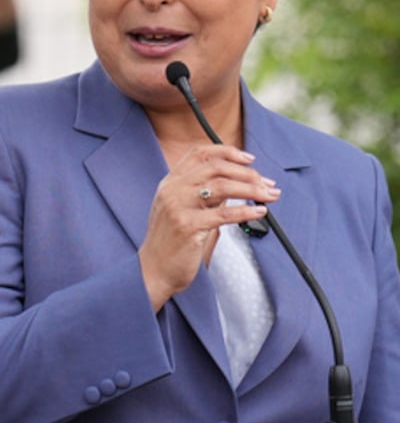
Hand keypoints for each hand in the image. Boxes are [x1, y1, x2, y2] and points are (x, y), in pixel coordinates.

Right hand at [138, 145, 278, 310]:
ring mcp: (178, 206)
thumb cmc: (171, 243)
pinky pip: (224, 213)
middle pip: (215, 168)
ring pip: (222, 186)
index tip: (249, 159)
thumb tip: (236, 187)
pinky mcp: (187, 226)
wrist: (153, 270)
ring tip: (269, 196)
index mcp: (170, 183)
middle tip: (267, 183)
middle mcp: (172, 190)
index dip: (227, 152)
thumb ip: (204, 197)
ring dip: (252, 189)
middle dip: (248, 173)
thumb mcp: (182, 210)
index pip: (199, 154)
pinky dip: (246, 210)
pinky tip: (259, 212)